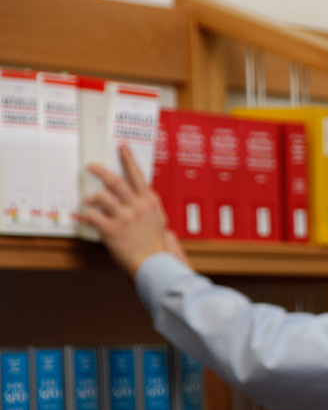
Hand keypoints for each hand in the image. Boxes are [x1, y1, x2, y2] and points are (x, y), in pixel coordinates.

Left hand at [79, 144, 183, 275]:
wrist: (153, 263)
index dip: (128, 159)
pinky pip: (92, 215)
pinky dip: (88, 216)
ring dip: (91, 198)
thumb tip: (134, 191)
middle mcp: (137, 207)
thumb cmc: (155, 243)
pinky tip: (90, 219)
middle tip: (90, 166)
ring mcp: (124, 218)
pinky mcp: (111, 230)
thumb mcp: (158, 218)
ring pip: (101, 196)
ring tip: (88, 201)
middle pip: (115, 182)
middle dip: (100, 171)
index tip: (121, 147)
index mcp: (149, 202)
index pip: (137, 175)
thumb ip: (146, 203)